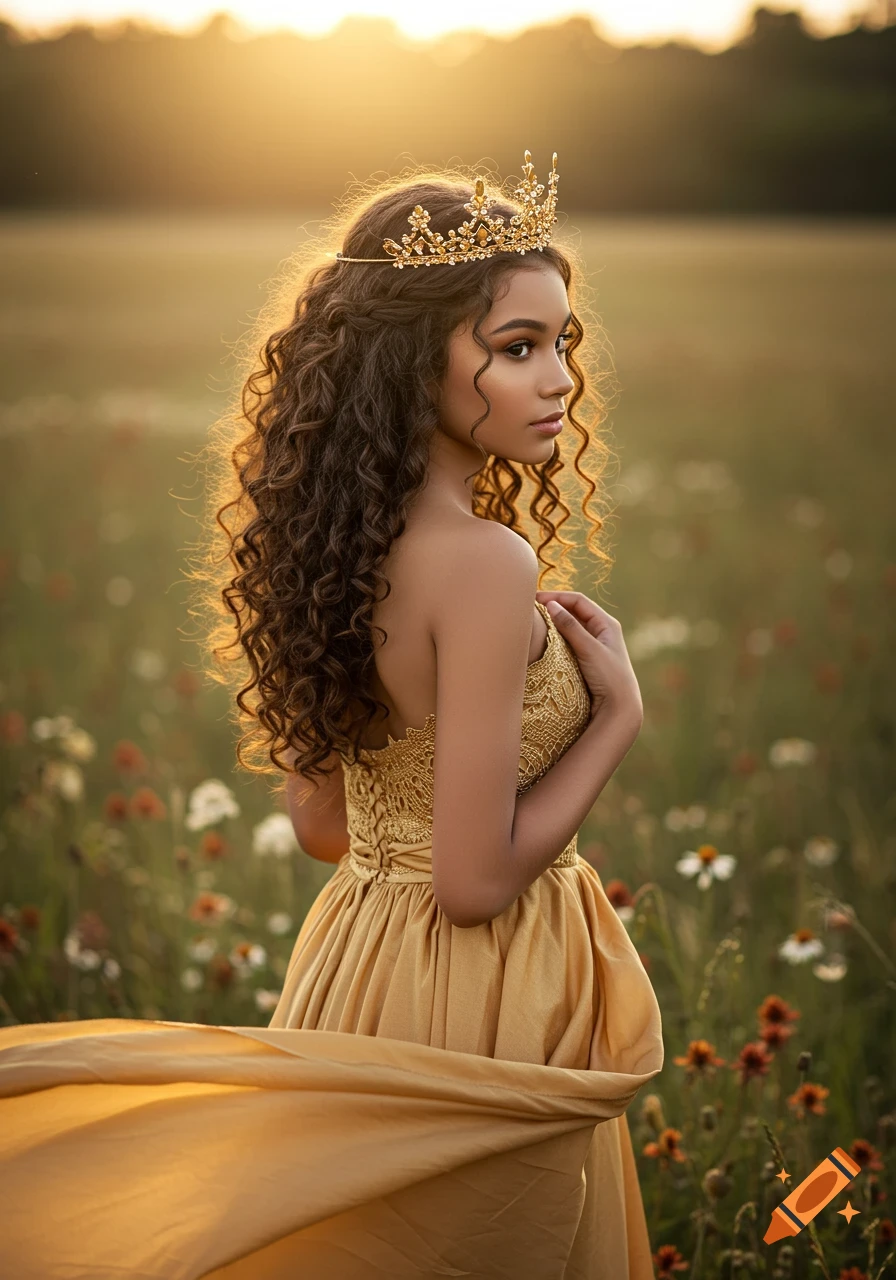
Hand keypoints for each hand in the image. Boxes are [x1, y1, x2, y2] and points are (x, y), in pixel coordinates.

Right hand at [536, 589, 642, 724]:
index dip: (557, 597)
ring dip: (553, 624)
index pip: (578, 601)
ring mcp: (594, 646)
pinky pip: (568, 643)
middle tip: (531, 609)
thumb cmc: (609, 677)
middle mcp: (601, 632)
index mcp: (607, 624)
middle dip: (553, 608)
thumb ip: (571, 627)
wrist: (619, 708)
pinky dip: (555, 639)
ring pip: (570, 628)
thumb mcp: (590, 649)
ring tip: (534, 623)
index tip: (535, 599)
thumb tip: (551, 605)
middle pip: (573, 612)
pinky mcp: (586, 660)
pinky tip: (543, 642)